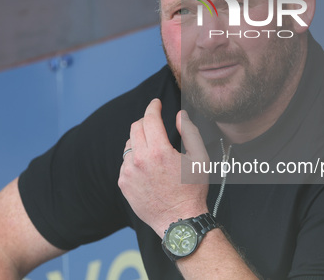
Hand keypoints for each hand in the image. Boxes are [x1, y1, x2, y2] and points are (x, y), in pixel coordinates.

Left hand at [118, 98, 209, 236]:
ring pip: (129, 145)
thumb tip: (179, 115)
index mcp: (159, 151)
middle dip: (146, 120)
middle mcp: (140, 160)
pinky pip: (125, 162)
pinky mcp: (123, 183)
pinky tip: (147, 167)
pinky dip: (134, 159)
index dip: (153, 106)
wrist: (178, 220)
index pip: (150, 118)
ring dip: (139, 140)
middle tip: (155, 121)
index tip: (156, 103)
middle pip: (136, 128)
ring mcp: (129, 172)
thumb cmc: (192, 190)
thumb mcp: (199, 159)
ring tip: (153, 148)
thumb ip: (190, 132)